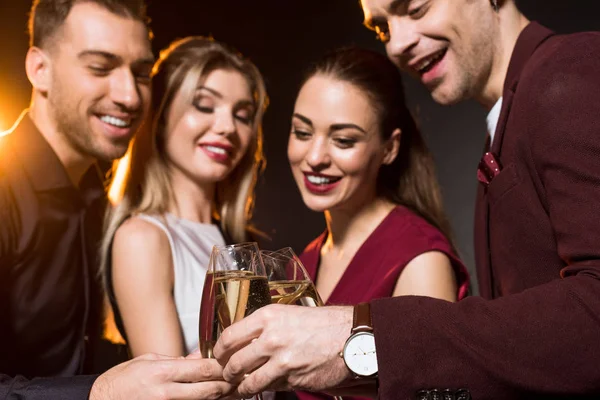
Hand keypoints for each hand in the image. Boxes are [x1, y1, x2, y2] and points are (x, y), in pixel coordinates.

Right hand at [89, 353, 233, 399]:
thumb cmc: (119, 382)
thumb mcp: (147, 361)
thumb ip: (176, 361)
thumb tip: (199, 357)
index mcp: (162, 372)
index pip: (203, 369)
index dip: (222, 367)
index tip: (232, 364)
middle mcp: (166, 393)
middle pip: (209, 389)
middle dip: (228, 385)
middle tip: (239, 379)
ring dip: (220, 398)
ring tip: (232, 391)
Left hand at [213, 304, 353, 396]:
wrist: (351, 336)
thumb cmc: (322, 323)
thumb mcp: (288, 314)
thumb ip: (264, 327)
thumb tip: (242, 341)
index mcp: (268, 317)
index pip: (229, 337)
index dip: (219, 351)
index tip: (220, 355)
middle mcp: (272, 338)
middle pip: (234, 363)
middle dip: (228, 373)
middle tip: (230, 374)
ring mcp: (282, 361)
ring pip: (249, 382)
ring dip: (244, 387)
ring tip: (245, 386)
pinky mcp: (294, 379)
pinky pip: (272, 388)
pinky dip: (267, 389)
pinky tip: (268, 385)